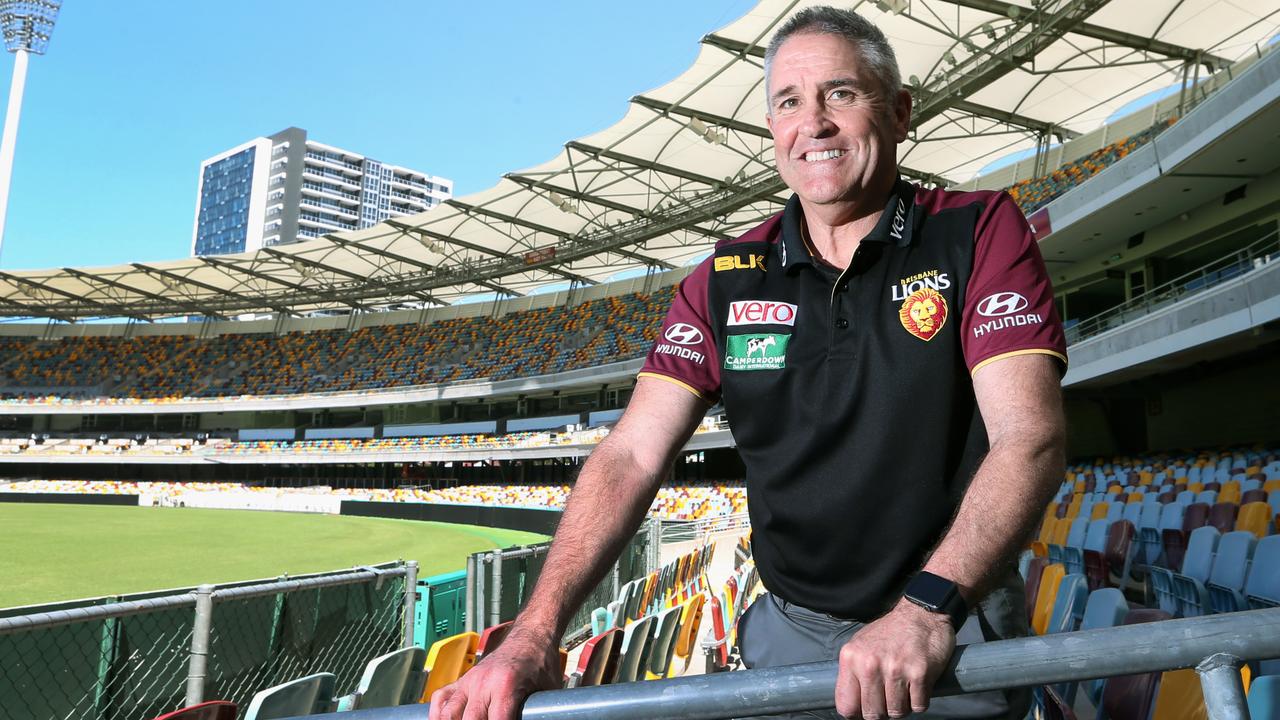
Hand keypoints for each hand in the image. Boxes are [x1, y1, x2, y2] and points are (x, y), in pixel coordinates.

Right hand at [428, 627, 561, 719]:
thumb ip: (537, 711)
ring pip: (448, 712)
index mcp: (506, 685)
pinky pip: (440, 698)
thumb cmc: (540, 663)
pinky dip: (438, 713)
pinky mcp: (463, 679)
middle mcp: (483, 682)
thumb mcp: (547, 691)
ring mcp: (470, 680)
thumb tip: (539, 717)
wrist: (530, 636)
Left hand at [835, 601, 955, 718]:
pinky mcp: (919, 673)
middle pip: (872, 714)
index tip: (865, 711)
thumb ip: (853, 673)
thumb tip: (851, 705)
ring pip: (896, 712)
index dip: (857, 714)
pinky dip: (920, 701)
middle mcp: (870, 664)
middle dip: (882, 712)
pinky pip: (918, 706)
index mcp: (851, 658)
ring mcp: (895, 669)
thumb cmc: (891, 632)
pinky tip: (918, 685)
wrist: (922, 613)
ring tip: (904, 689)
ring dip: (902, 706)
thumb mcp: (861, 645)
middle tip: (889, 699)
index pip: (846, 706)